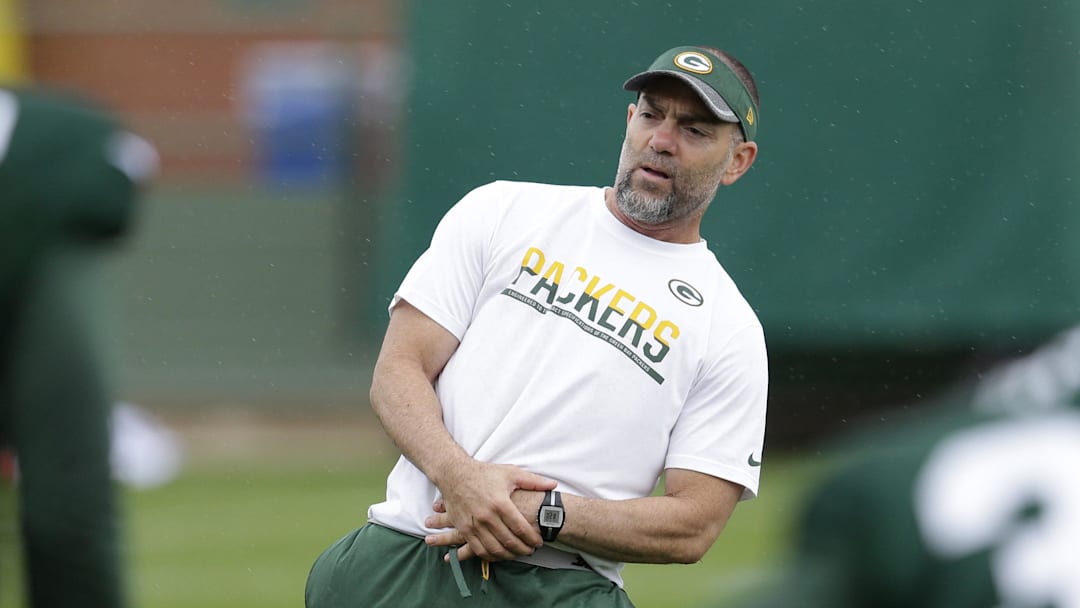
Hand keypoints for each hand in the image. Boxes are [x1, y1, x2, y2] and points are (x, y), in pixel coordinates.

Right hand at [424, 460, 554, 561]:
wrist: (454, 474)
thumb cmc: (484, 473)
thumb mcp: (510, 473)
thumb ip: (533, 481)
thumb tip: (553, 485)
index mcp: (500, 503)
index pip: (520, 528)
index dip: (532, 538)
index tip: (539, 542)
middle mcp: (486, 516)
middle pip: (509, 541)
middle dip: (523, 549)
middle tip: (531, 551)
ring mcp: (473, 524)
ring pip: (494, 549)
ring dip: (509, 555)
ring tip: (518, 554)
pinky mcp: (464, 529)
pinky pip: (478, 549)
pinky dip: (491, 556)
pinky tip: (499, 555)